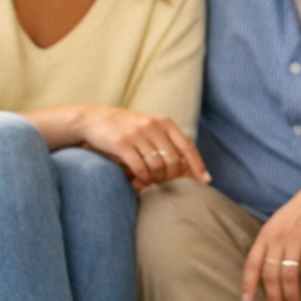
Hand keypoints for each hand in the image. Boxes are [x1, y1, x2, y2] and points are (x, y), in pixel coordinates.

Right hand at [69, 106, 209, 192]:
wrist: (94, 118)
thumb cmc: (126, 128)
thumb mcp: (150, 128)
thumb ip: (167, 143)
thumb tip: (188, 168)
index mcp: (164, 122)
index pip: (187, 146)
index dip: (198, 165)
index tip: (205, 181)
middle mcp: (153, 126)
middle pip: (174, 161)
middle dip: (172, 177)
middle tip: (163, 182)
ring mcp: (137, 134)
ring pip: (158, 166)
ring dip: (156, 180)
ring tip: (149, 182)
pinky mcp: (121, 144)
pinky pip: (140, 168)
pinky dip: (143, 178)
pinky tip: (139, 181)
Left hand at [240, 168, 300, 300]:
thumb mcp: (280, 222)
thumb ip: (272, 244)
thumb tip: (264, 273)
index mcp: (267, 233)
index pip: (252, 263)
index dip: (248, 284)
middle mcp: (279, 237)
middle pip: (271, 275)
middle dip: (273, 299)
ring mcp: (298, 239)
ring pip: (290, 276)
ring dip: (291, 298)